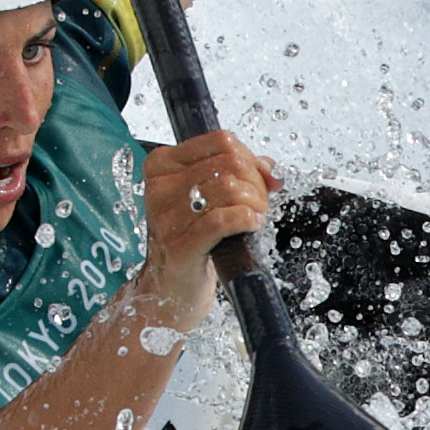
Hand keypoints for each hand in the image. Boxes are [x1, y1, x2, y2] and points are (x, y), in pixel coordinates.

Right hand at [136, 128, 276, 304]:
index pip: (222, 142)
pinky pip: (223, 219)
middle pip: (230, 164)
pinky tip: (251, 225)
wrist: (169, 287)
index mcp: (162, 165)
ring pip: (230, 188)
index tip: (256, 179)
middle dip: (256, 184)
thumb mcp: (208, 198)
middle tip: (258, 204)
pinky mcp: (179, 245)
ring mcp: (166, 216)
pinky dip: (246, 219)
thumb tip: (270, 169)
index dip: (250, 159)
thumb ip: (239, 174)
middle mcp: (159, 187)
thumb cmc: (190, 239)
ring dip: (255, 203)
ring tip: (254, 217)